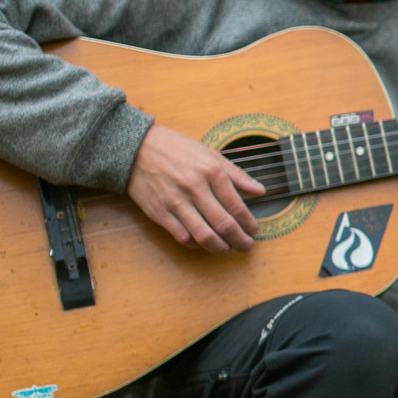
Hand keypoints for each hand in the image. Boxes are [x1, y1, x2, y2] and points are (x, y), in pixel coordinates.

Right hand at [127, 123, 265, 251]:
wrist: (136, 148)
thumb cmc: (176, 149)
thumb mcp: (210, 154)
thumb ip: (237, 174)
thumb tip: (260, 191)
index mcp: (211, 171)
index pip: (237, 206)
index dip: (249, 223)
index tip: (254, 230)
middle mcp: (194, 187)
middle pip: (224, 225)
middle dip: (240, 240)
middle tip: (247, 246)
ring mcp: (175, 202)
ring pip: (204, 236)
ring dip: (220, 247)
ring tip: (227, 248)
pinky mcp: (159, 213)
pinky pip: (183, 236)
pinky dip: (197, 244)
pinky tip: (204, 243)